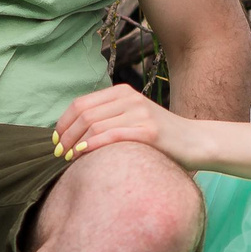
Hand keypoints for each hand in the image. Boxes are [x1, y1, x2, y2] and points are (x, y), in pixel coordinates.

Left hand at [53, 83, 201, 168]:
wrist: (195, 142)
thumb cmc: (159, 137)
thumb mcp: (131, 118)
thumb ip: (107, 119)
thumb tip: (71, 134)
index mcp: (122, 92)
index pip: (80, 104)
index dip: (63, 124)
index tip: (56, 142)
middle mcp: (129, 98)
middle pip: (84, 115)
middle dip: (66, 136)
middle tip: (59, 155)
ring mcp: (139, 113)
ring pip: (94, 126)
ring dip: (75, 144)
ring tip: (68, 159)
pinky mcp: (148, 131)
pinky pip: (111, 136)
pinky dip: (91, 146)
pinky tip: (82, 156)